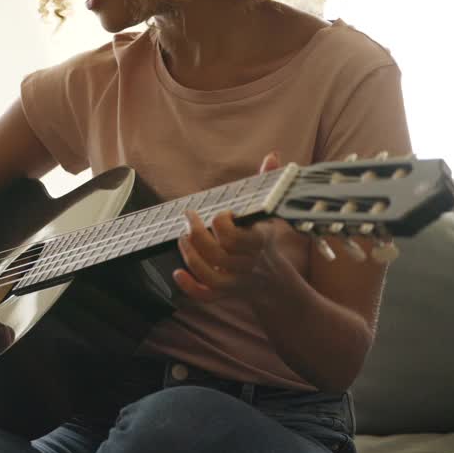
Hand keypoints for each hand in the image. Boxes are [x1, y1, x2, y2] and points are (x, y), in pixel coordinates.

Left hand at [172, 151, 308, 302]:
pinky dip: (190, 287)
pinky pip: (207, 296)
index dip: (222, 223)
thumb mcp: (270, 213)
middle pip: (218, 256)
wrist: (277, 285)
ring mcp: (237, 281)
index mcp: (260, 243)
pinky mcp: (225, 294)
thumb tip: (272, 156)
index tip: (221, 213)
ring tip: (182, 238)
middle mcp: (248, 264)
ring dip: (191, 257)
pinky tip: (177, 273)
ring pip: (210, 275)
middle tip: (189, 218)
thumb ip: (268, 184)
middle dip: (197, 235)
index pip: (236, 237)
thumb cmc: (266, 241)